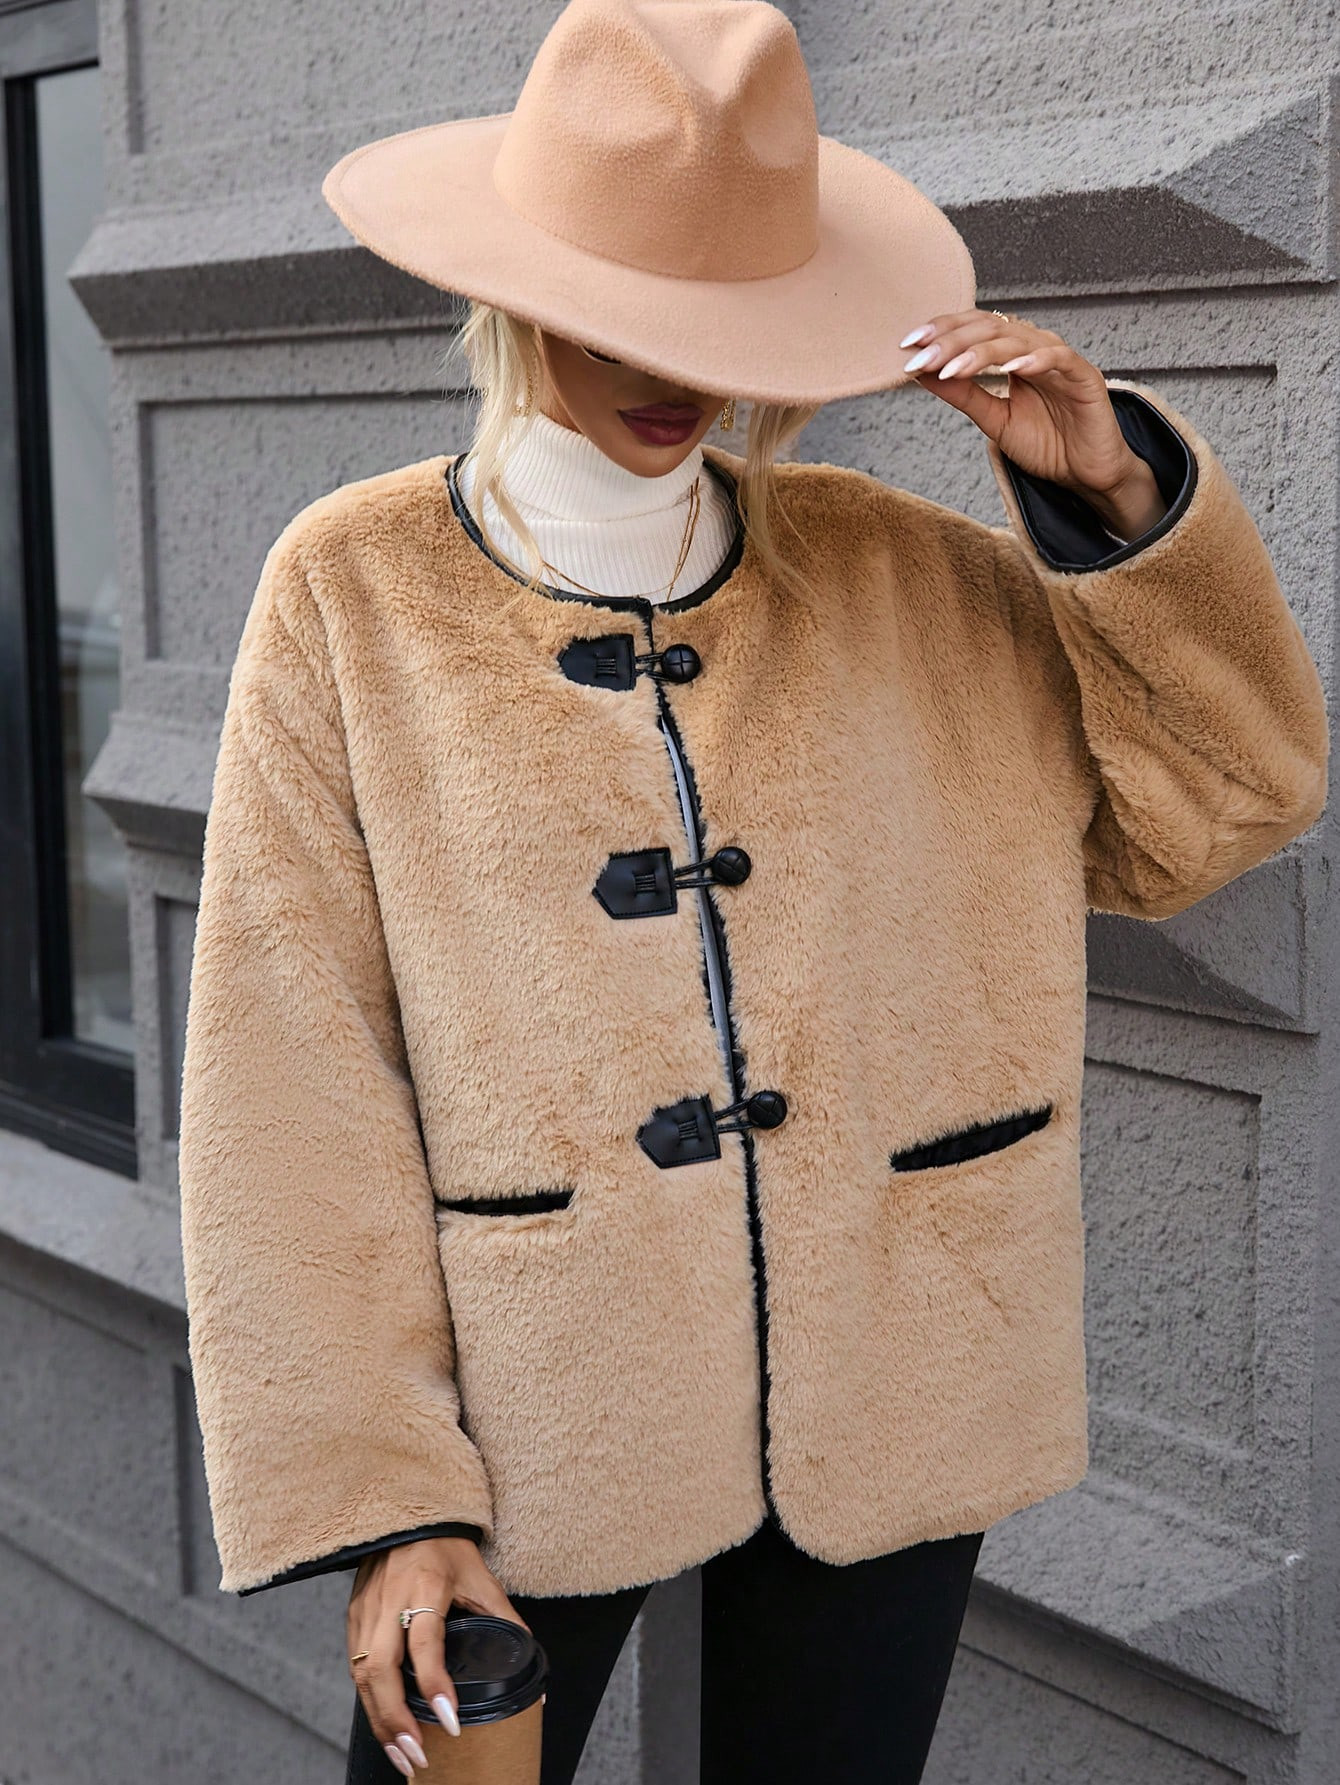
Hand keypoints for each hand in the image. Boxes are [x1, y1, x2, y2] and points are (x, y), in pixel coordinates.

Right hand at [347, 1535, 530, 1776]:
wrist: (408, 1511)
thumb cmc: (448, 1544)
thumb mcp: (482, 1577)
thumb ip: (506, 1619)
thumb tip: (530, 1663)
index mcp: (426, 1585)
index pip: (426, 1643)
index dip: (435, 1685)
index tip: (448, 1722)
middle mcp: (390, 1599)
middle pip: (381, 1669)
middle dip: (396, 1721)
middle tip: (418, 1757)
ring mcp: (366, 1608)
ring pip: (362, 1675)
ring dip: (379, 1721)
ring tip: (402, 1755)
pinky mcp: (353, 1616)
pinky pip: (356, 1666)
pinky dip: (369, 1702)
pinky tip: (385, 1725)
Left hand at [899, 308, 1167, 538]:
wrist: (1085, 473)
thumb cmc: (1045, 443)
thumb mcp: (993, 420)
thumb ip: (962, 394)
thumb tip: (921, 372)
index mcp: (1012, 354)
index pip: (974, 329)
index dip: (942, 331)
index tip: (908, 345)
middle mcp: (1035, 348)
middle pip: (991, 329)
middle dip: (952, 342)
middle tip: (922, 357)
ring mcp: (1060, 360)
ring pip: (1019, 340)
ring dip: (982, 353)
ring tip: (953, 367)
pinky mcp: (1084, 376)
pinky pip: (1060, 359)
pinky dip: (1035, 360)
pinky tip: (1012, 368)